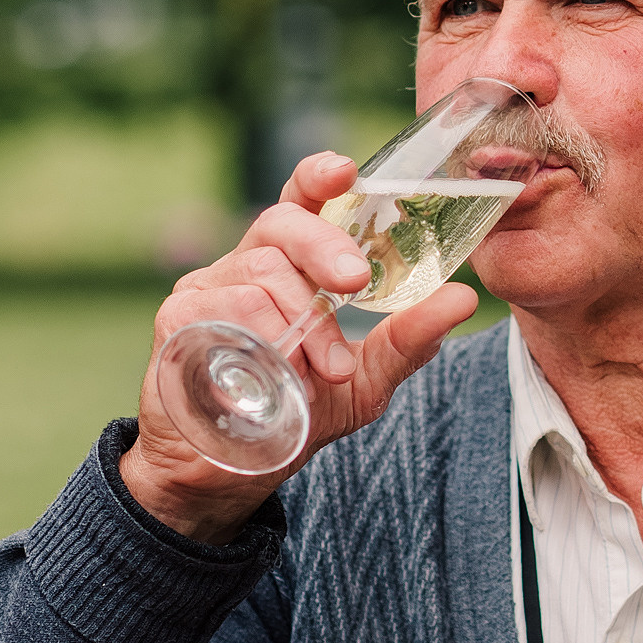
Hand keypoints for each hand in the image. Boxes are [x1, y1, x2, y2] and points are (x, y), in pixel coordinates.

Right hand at [120, 151, 477, 542]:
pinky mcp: (178, 320)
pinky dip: (260, 338)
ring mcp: (207, 289)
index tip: (346, 172)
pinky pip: (224, 309)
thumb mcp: (365, 380)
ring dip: (302, 321)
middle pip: (281, 223)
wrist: (231, 470)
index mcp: (290, 265)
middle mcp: (246, 265)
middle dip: (323, 245)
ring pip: (259, 273)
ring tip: (325, 370)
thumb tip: (464, 299)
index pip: (301, 202)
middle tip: (354, 281)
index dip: (319, 177)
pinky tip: (275, 372)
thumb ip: (409, 339)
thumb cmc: (297, 412)